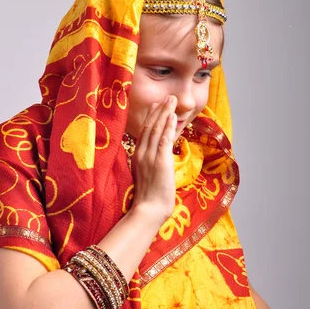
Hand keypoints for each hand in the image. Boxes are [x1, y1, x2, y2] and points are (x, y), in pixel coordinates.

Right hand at [131, 96, 177, 224]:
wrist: (148, 211)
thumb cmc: (150, 200)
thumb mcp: (148, 178)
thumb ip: (151, 166)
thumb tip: (158, 160)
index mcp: (138, 158)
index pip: (144, 134)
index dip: (151, 118)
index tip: (156, 106)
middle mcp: (142, 154)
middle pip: (149, 127)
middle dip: (159, 111)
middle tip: (166, 97)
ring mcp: (150, 157)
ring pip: (156, 130)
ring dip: (164, 113)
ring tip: (171, 100)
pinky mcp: (160, 162)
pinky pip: (163, 140)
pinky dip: (167, 127)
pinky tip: (172, 116)